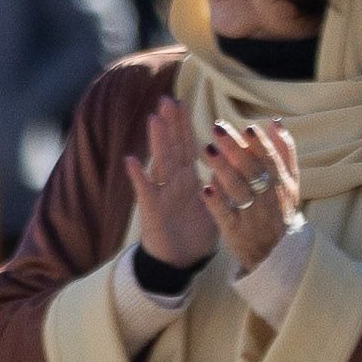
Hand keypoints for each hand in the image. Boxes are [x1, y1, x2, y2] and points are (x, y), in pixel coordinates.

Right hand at [130, 97, 216, 269]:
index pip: (187, 146)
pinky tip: (131, 160)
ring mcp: (161, 194)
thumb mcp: (213, 205)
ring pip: (161, 164)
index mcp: (189, 180)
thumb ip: (218, 184)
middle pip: (172, 148)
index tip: (181, 102)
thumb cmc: (195, 233)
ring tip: (154, 119)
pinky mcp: (152, 211)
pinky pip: (145, 191)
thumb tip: (230, 162)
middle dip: (170, 124)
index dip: (183, 125)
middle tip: (167, 99)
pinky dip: (139, 176)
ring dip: (157, 142)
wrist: (179, 262)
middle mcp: (173, 183)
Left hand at [199, 117, 302, 272]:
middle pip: (252, 171)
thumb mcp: (289, 183)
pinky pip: (226, 215)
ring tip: (206, 149)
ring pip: (239, 190)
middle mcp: (270, 199)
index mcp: (283, 185)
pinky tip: (205, 189)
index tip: (247, 128)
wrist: (279, 254)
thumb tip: (275, 122)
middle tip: (217, 129)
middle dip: (235, 149)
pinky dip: (216, 203)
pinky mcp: (236, 232)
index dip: (261, 145)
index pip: (272, 161)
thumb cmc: (279, 210)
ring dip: (223, 169)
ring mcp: (253, 216)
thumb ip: (284, 153)